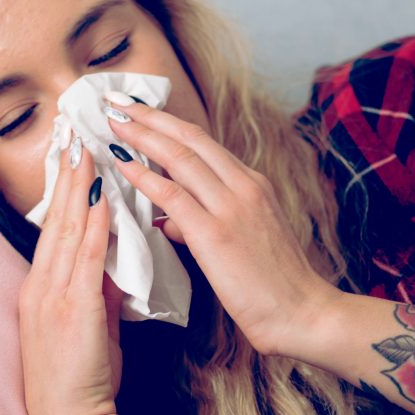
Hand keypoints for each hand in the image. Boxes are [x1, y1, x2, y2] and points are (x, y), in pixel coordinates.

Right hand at [18, 139, 124, 414]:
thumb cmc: (79, 380)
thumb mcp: (89, 326)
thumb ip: (98, 289)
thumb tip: (115, 260)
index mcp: (41, 289)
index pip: (53, 229)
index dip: (62, 191)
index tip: (72, 155)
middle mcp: (41, 286)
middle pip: (54, 220)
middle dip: (65, 175)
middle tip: (74, 133)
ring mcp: (52, 296)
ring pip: (66, 230)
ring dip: (77, 187)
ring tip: (85, 149)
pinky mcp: (71, 310)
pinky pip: (84, 258)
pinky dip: (92, 224)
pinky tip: (100, 198)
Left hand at [107, 100, 342, 356]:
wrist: (303, 313)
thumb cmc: (275, 284)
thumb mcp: (245, 240)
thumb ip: (207, 222)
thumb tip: (174, 221)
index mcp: (252, 183)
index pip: (203, 142)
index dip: (168, 123)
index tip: (139, 110)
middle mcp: (243, 185)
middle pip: (188, 138)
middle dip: (149, 116)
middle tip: (116, 101)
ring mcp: (231, 206)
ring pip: (178, 157)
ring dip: (140, 135)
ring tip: (112, 121)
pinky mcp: (215, 233)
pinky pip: (172, 195)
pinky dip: (143, 176)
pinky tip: (122, 163)